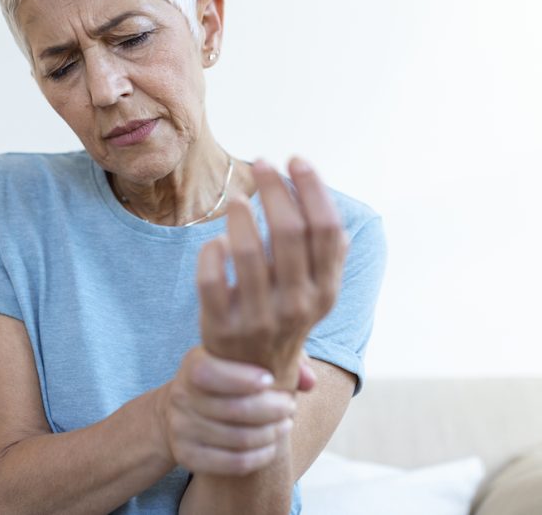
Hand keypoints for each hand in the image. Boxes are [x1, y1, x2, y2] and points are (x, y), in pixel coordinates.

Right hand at [157, 346, 296, 475]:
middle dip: (272, 409)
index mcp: (192, 365)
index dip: (244, 378)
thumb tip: (309, 381)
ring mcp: (182, 429)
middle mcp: (181, 397)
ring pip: (239, 439)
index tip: (271, 380)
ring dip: (271, 434)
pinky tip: (272, 446)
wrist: (181, 412)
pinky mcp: (187, 456)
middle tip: (290, 406)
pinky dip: (260, 457)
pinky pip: (233, 462)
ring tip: (285, 425)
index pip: (211, 373)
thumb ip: (281, 359)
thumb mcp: (240, 360)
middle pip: (234, 409)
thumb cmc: (225, 379)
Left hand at [197, 157, 347, 388]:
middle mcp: (297, 304)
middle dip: (275, 189)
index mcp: (325, 291)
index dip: (312, 188)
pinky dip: (212, 251)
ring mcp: (259, 317)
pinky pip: (211, 278)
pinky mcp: (222, 325)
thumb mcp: (316, 295)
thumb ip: (326, 256)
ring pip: (248, 252)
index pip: (326, 229)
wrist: (253, 380)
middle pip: (289, 232)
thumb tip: (330, 210)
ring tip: (238, 198)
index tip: (295, 161)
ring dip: (241, 216)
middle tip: (261, 164)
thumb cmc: (284, 319)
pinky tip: (216, 240)